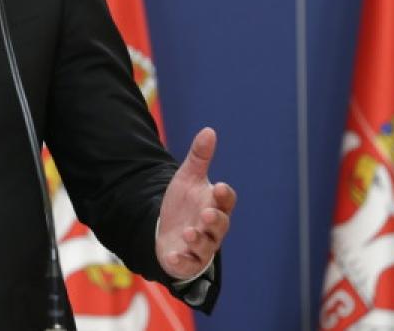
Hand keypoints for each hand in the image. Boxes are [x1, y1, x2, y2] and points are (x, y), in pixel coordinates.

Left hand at [156, 128, 235, 279]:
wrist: (166, 229)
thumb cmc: (184, 204)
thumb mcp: (188, 178)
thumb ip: (199, 157)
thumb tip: (209, 130)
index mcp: (215, 205)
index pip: (226, 200)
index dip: (224, 195)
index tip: (218, 186)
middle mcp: (212, 227)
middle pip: (220, 224)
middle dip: (215, 220)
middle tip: (207, 213)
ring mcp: (201, 246)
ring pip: (206, 246)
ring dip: (199, 239)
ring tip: (189, 232)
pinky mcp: (187, 260)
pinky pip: (187, 263)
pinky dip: (182, 260)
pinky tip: (174, 255)